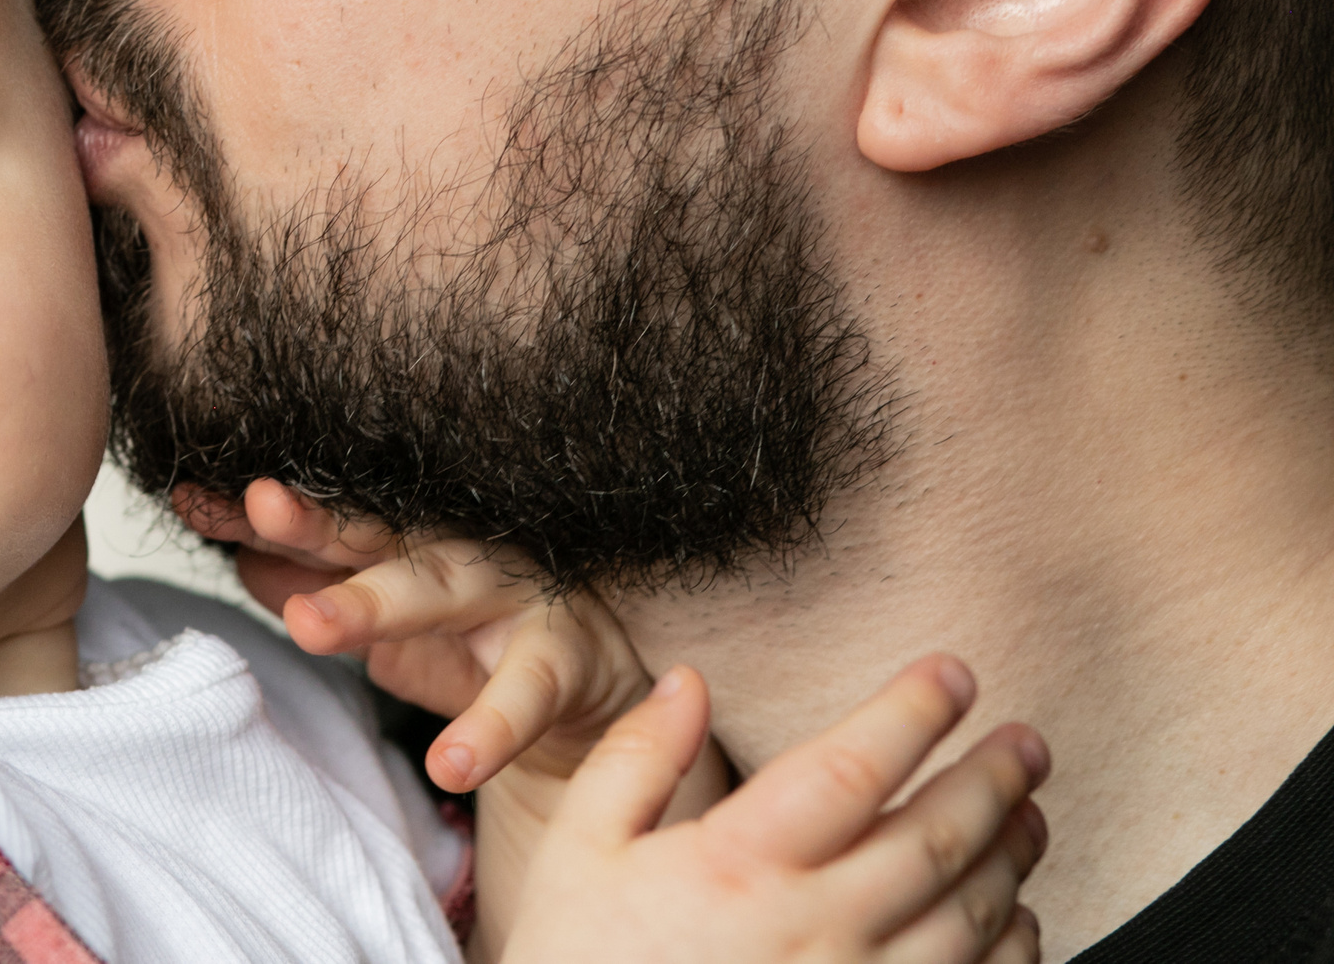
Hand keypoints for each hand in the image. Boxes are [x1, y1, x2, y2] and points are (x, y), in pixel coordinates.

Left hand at [178, 481, 703, 799]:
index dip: (260, 511)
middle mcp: (452, 551)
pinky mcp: (562, 658)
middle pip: (374, 531)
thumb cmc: (471, 640)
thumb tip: (233, 554)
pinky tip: (451, 765)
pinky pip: (525, 693)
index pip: (322, 519)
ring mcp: (510, 596)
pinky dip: (490, 728)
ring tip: (308, 625)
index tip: (191, 497)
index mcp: (404, 539)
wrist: (592, 688)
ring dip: (374, 604)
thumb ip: (312, 585)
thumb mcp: (383, 619)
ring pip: (440, 591)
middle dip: (312, 521)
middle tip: (253, 510)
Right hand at [501, 657, 1048, 963]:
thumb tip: (687, 683)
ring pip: (970, 918)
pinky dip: (1012, 945)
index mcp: (736, 867)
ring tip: (1028, 810)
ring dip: (1011, 856)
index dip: (911, 711)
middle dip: (992, 779)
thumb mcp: (579, 851)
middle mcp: (810, 929)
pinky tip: (1015, 913)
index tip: (952, 672)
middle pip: (935, 841)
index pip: (849, 768)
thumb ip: (634, 760)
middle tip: (1026, 742)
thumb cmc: (583, 960)